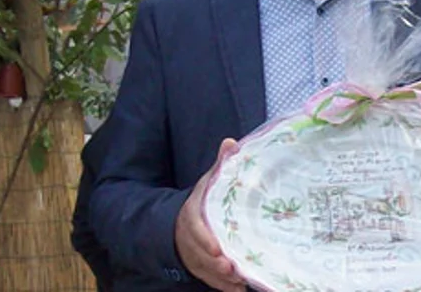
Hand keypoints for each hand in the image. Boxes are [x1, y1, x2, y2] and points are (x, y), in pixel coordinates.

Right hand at [174, 138, 244, 291]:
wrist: (182, 222)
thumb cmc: (203, 201)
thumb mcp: (210, 181)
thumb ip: (220, 165)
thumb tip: (230, 143)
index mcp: (191, 213)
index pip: (193, 228)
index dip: (203, 239)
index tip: (216, 248)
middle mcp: (188, 236)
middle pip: (199, 254)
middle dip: (215, 264)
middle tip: (232, 269)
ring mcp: (193, 253)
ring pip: (203, 269)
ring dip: (220, 278)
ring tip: (238, 280)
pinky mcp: (199, 267)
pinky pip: (208, 279)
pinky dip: (222, 286)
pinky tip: (237, 289)